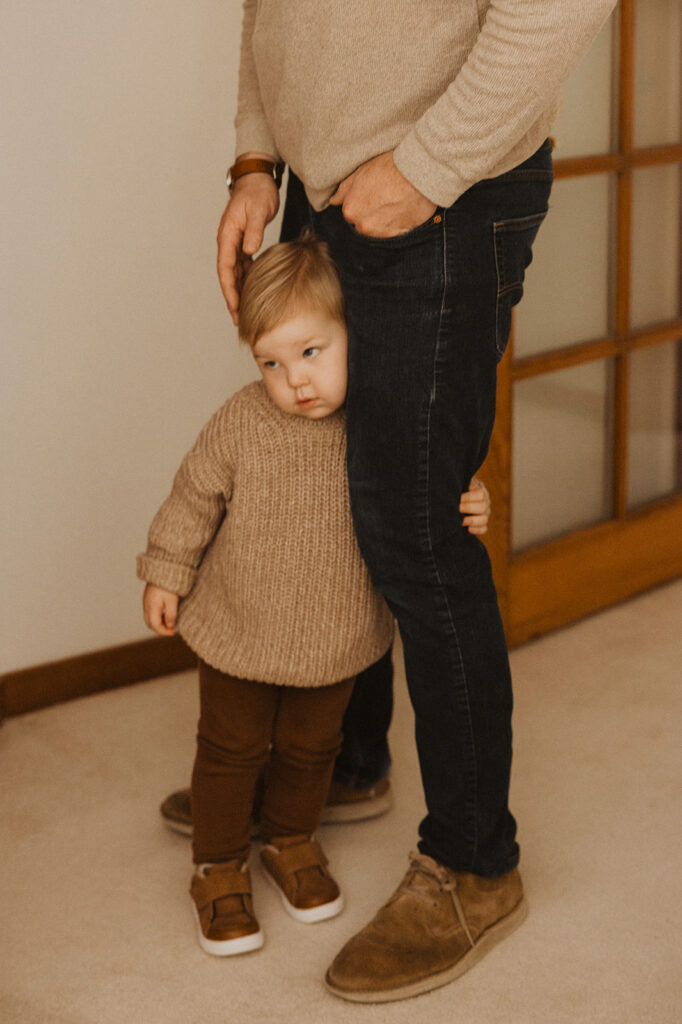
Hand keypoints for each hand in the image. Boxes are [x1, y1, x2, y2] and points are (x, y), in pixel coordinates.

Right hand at [143, 584, 178, 636]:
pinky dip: (157, 616)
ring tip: (170, 622)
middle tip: (171, 629)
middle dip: (160, 629)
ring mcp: (146, 601)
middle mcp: (146, 605)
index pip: (155, 625)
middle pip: (150, 624)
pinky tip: (166, 613)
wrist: (163, 568)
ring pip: (149, 618)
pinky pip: (150, 612)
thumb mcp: (172, 600)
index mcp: (151, 607)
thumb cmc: (168, 584)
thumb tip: (170, 626)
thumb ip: (171, 614)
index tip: (173, 632)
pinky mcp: (148, 597)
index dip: (164, 632)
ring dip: (158, 623)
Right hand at [217, 154, 280, 323]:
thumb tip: (249, 251)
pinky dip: (246, 280)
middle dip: (232, 298)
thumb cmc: (257, 191)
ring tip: (244, 312)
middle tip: (238, 319)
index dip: (229, 289)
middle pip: (227, 275)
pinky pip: (243, 266)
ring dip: (239, 292)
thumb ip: (255, 231)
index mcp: (228, 235)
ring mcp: (235, 242)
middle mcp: (228, 241)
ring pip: (234, 273)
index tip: (235, 306)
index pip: (225, 268)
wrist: (257, 178)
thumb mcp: (258, 210)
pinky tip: (253, 292)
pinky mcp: (244, 242)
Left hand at [329, 151, 436, 237]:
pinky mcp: (398, 236)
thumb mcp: (361, 172)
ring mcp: (381, 233)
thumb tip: (334, 201)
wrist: (418, 172)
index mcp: (350, 210)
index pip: (350, 214)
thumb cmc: (390, 167)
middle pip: (363, 225)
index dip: (361, 204)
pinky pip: (393, 235)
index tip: (372, 196)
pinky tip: (402, 212)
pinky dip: (396, 226)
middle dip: (371, 215)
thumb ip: (344, 190)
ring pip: (377, 231)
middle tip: (384, 200)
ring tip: (394, 205)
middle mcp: (363, 226)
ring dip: (383, 222)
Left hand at [460, 477, 490, 535]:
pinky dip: (477, 530)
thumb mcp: (461, 483)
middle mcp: (485, 502)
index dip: (468, 497)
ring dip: (472, 521)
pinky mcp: (482, 524)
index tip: (458, 498)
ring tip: (461, 521)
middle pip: (483, 507)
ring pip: (484, 519)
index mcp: (480, 491)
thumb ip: (462, 483)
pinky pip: (484, 529)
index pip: (480, 495)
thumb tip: (461, 486)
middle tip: (457, 509)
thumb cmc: (458, 489)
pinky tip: (468, 529)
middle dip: (468, 508)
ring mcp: (485, 514)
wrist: (457, 498)